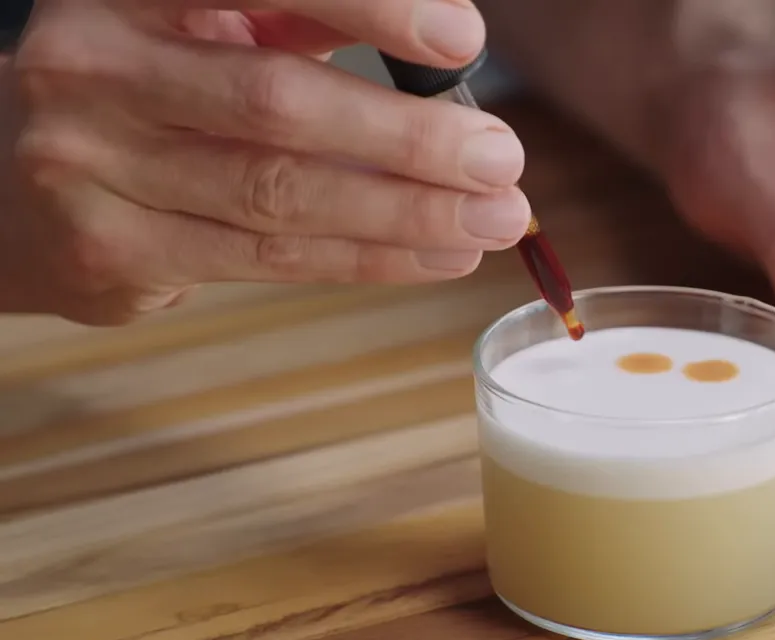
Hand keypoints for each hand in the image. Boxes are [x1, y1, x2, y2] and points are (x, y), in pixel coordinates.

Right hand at [0, 0, 529, 324]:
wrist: (3, 179)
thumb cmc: (140, 86)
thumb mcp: (196, 24)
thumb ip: (292, 22)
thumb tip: (441, 43)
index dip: (368, 7)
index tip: (465, 37)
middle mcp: (95, 68)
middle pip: (277, 104)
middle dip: (409, 137)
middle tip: (503, 157)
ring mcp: (93, 166)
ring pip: (280, 196)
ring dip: (407, 213)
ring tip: (496, 217)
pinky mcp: (112, 251)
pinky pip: (269, 258)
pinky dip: (368, 258)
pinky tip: (439, 255)